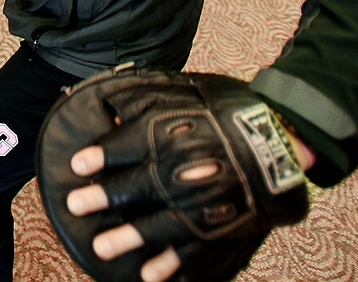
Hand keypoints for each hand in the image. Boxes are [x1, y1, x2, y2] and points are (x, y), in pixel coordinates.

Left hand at [35, 67, 309, 281]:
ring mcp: (211, 204)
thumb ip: (144, 100)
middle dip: (106, 197)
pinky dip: (173, 265)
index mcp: (181, 135)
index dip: (102, 156)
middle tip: (75, 205)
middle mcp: (192, 171)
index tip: (77, 166)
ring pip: (163, 224)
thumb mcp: (185, 94)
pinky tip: (150, 274)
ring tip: (101, 247)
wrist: (283, 141)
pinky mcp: (228, 229)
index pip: (131, 145)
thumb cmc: (227, 114)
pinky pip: (197, 252)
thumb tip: (104, 103)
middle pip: (142, 186)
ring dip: (130, 237)